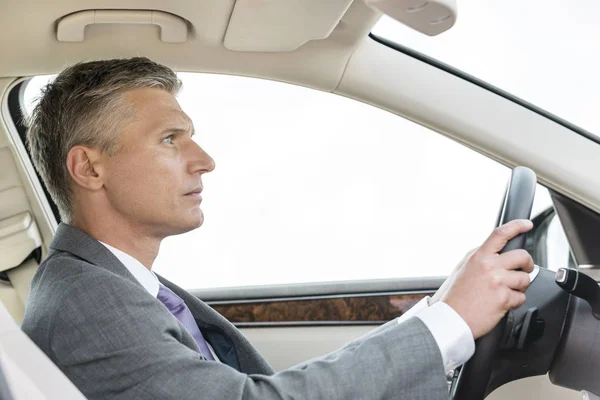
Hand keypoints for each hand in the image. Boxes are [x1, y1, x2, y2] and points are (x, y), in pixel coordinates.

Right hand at [432, 219, 533, 338]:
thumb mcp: (462, 268)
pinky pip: (521, 297)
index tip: (526, 224)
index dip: (516, 226)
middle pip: (522, 256)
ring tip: (503, 292)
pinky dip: (514, 302)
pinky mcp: (504, 298)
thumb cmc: (455, 296)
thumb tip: (495, 251)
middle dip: (527, 264)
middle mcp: (489, 266)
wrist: (451, 318)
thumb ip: (479, 257)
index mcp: (478, 256)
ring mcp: (498, 282)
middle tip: (523, 270)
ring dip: (519, 287)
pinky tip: (500, 304)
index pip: (500, 234)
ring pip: (525, 279)